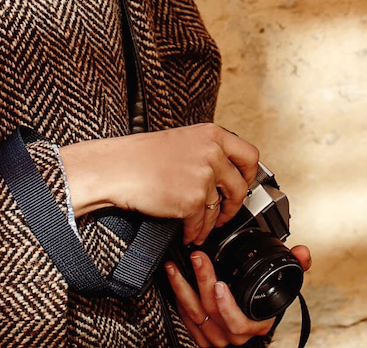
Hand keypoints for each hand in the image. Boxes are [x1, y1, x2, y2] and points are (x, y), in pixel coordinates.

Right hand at [56, 124, 259, 245]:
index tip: (243, 185)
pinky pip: (201, 223)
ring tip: (201, 228)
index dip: (248, 175)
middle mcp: (212, 153)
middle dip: (233, 206)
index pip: (249, 155)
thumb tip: (225, 172)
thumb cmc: (141, 156)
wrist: (117, 168)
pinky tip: (187, 232)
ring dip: (211, 224)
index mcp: (212, 135)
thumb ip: (207, 151)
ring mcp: (204, 177)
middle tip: (224, 213)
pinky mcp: (192, 201)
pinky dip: (194, 232)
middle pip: (240, 187)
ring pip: (219, 210)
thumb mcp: (183, 140)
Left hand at [166, 245, 312, 345]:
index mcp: (255, 325)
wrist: (248, 325)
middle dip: (203, 281)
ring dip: (183, 289)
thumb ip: (296, 267)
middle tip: (198, 258)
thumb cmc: (263, 306)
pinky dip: (178, 299)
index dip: (227, 306)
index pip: (238, 323)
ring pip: (195, 315)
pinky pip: (185, 319)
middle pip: (213, 312)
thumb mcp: (283, 287)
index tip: (220, 285)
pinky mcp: (200, 335)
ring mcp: (215, 337)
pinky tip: (174, 280)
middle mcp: (234, 335)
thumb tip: (302, 253)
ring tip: (177, 267)